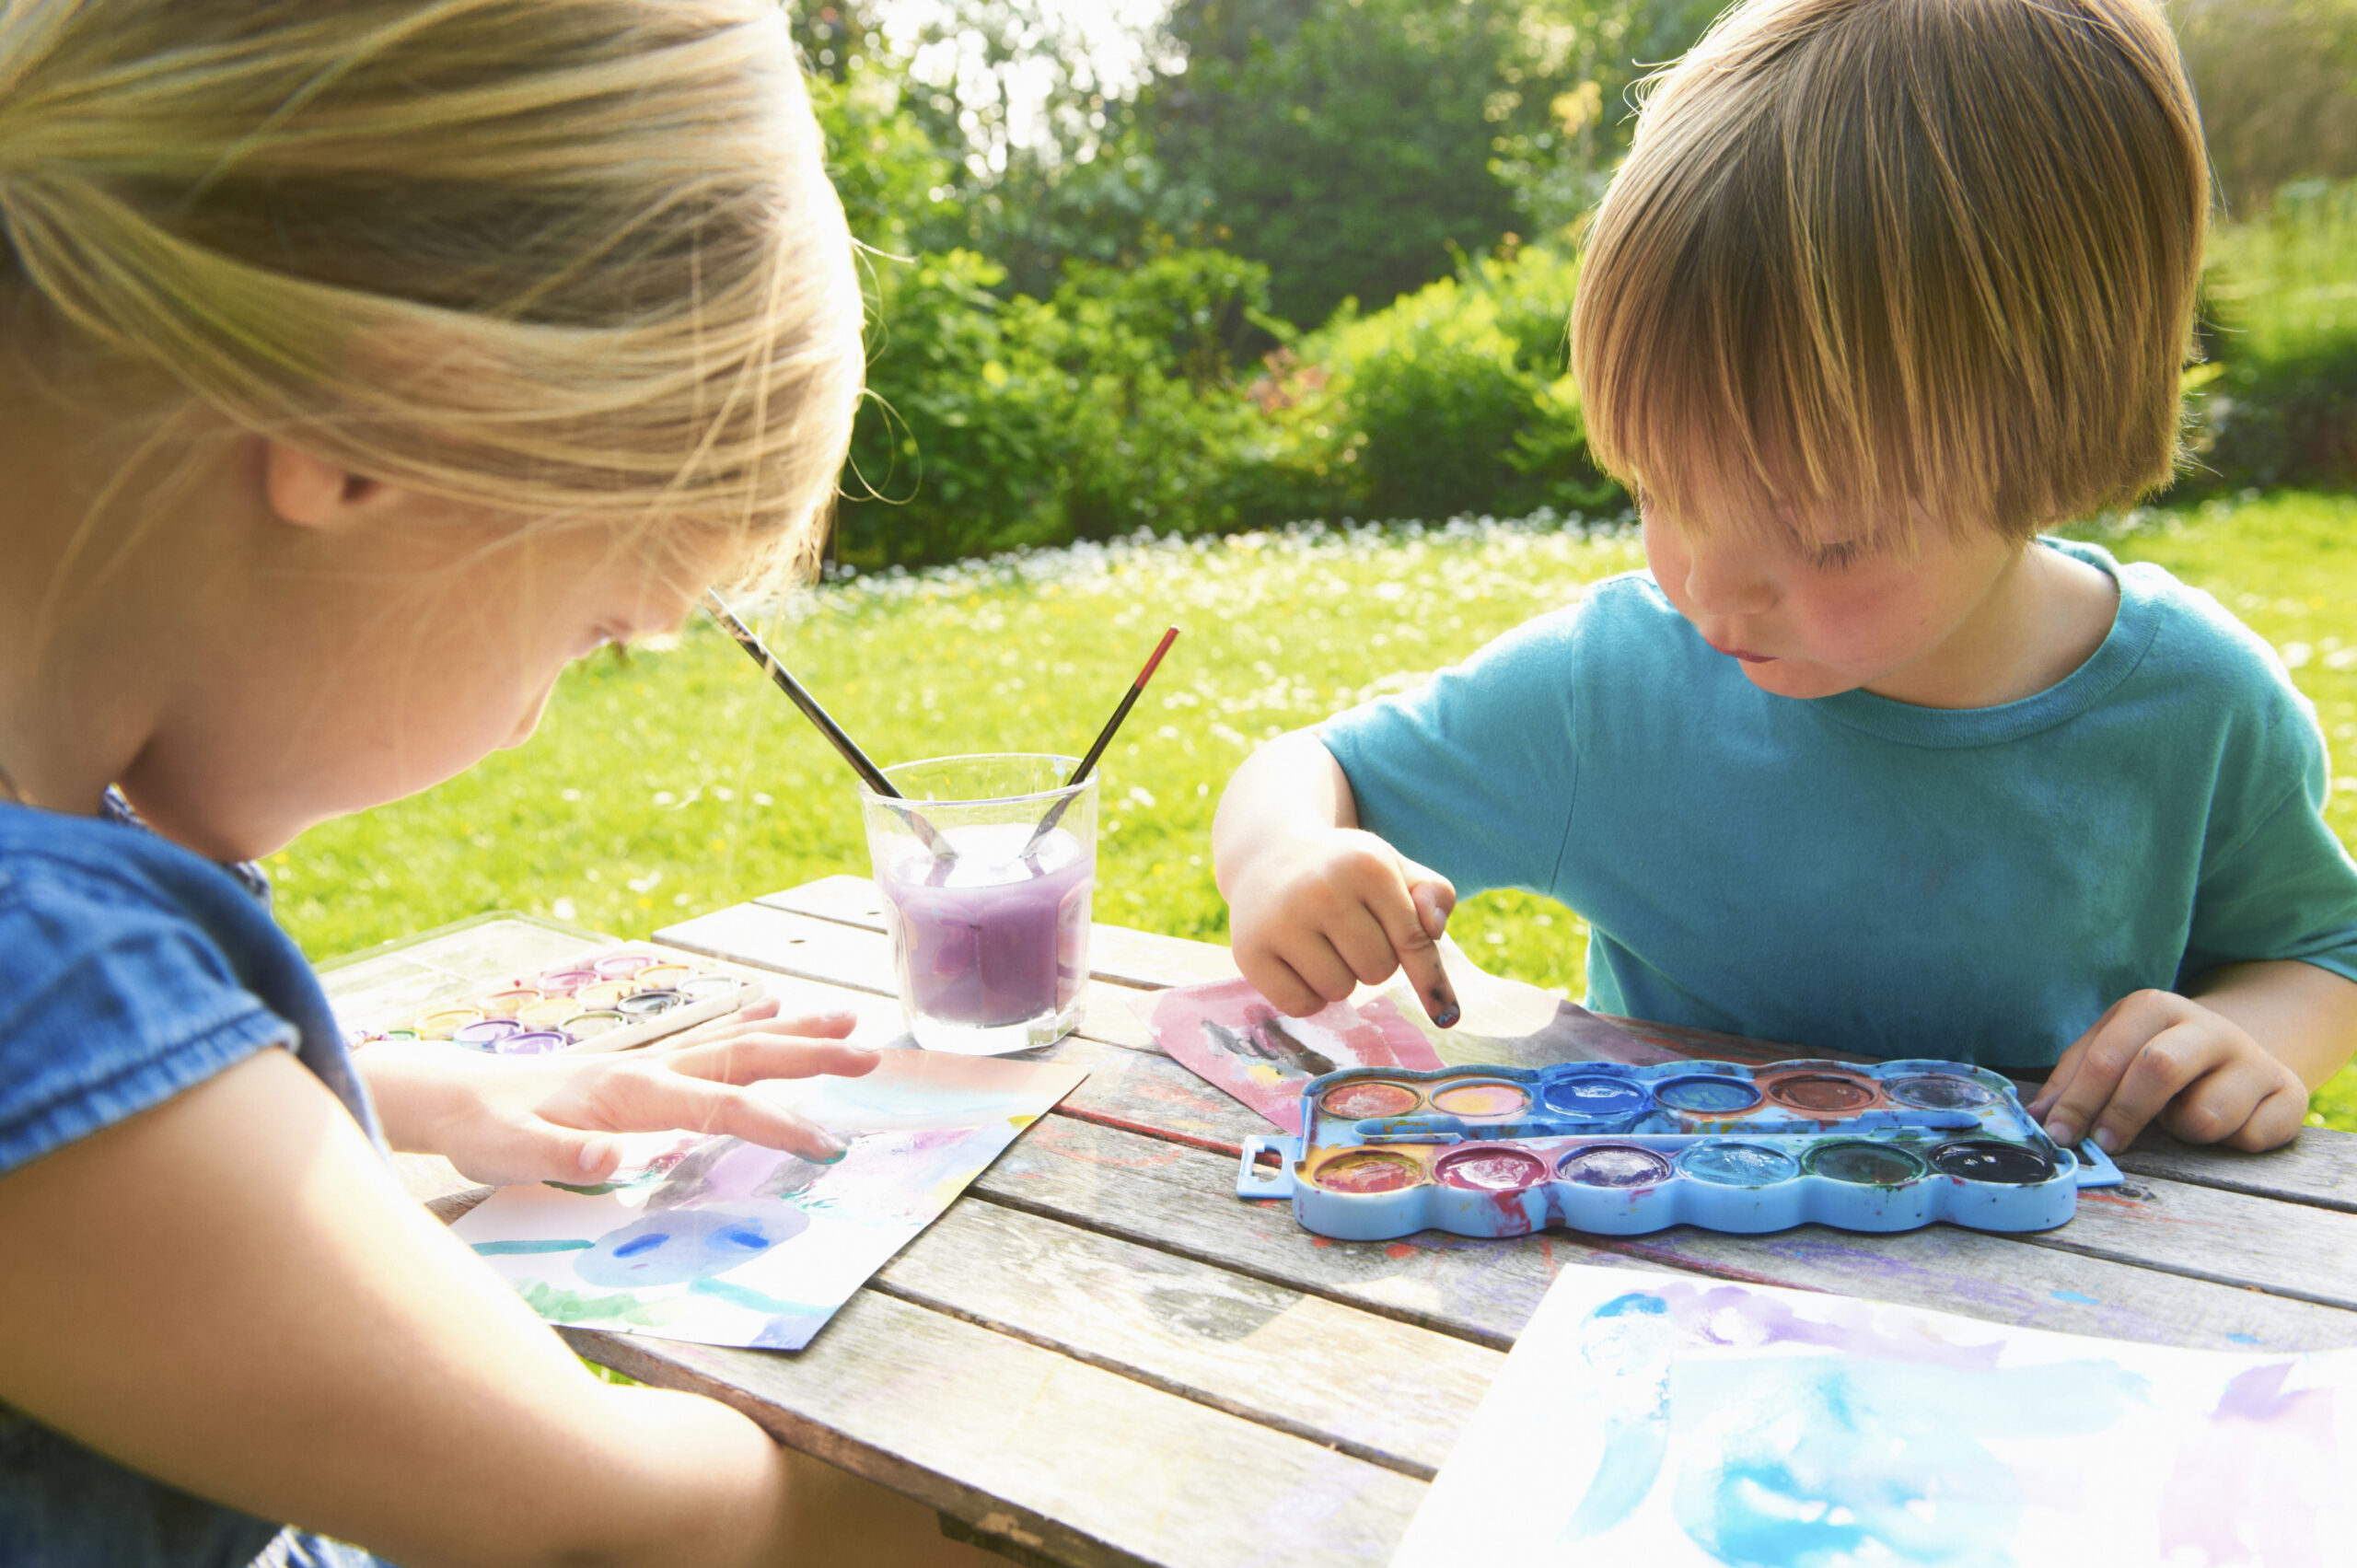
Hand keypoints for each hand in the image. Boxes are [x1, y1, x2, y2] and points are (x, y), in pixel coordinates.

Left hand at [361, 997, 882, 1185]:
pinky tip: (777, 1006)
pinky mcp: (644, 1066)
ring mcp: (651, 1061)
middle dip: (810, 1058)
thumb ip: (562, 1157)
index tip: (824, 1144)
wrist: (455, 1096)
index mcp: (631, 1092)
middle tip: (870, 1058)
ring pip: (738, 1039)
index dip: (775, 1124)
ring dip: (795, 1033)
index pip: (720, 1105)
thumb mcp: (511, 1154)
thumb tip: (617, 1157)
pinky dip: (752, 1020)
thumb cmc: (484, 1131)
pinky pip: (713, 1038)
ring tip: (849, 1023)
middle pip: (746, 1055)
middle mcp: (652, 1066)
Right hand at [1225, 826, 1459, 1024]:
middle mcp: (1320, 888)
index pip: (1413, 941)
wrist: (1268, 855)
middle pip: (1377, 971)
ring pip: (1339, 990)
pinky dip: (1308, 996)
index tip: (1447, 1016)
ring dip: (1340, 978)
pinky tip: (1299, 963)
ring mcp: (1280, 920)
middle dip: (1373, 962)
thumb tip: (1433, 930)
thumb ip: (1432, 894)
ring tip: (1322, 944)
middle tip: (1350, 934)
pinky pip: (1301, 1006)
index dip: (1429, 978)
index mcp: (1365, 864)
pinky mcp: (1249, 952)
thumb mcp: (1392, 868)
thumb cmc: (1344, 870)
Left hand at [2026, 989, 2309, 1154]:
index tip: (2060, 1135)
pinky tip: (2230, 1125)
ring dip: (2185, 1131)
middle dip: (2124, 1114)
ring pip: (2207, 1115)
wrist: (2239, 1054)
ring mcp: (2252, 1058)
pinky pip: (2251, 1137)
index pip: (2108, 1055)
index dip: (2079, 1099)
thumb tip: (2040, 1117)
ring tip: (2183, 1118)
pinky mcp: (2289, 1093)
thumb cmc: (2158, 1058)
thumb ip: (2074, 1080)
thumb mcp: (2112, 1053)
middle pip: (2157, 1069)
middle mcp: (2206, 1025)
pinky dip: (2232, 1143)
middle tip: (2106, 1144)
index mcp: (2154, 1008)